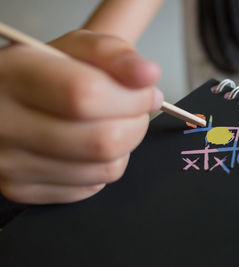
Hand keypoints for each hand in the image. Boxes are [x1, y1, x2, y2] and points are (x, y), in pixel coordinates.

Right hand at [0, 29, 162, 203]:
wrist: (16, 97)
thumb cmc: (48, 72)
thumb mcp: (78, 48)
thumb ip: (115, 55)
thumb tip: (147, 74)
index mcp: (14, 75)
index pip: (86, 95)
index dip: (132, 98)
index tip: (147, 94)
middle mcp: (5, 123)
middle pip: (102, 141)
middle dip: (136, 124)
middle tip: (133, 111)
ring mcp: (11, 163)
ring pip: (105, 169)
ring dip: (125, 147)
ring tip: (110, 125)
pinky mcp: (22, 189)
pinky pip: (92, 187)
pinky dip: (104, 166)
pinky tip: (88, 146)